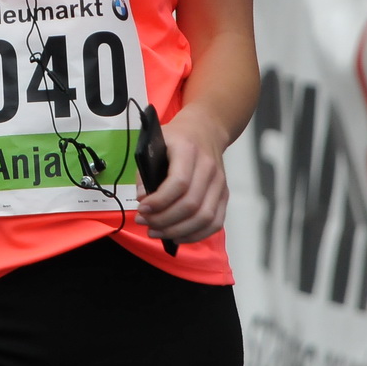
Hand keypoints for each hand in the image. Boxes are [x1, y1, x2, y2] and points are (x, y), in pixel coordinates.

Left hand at [134, 107, 229, 244]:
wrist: (206, 129)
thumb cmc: (176, 138)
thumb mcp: (154, 144)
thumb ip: (145, 172)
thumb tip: (142, 200)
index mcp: (188, 150)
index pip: (179, 182)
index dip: (159, 201)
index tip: (142, 209)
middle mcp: (208, 167)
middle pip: (191, 204)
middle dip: (164, 220)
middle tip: (144, 223)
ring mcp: (220, 182)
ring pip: (204, 217)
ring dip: (178, 231)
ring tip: (156, 232)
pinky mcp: (224, 194)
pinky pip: (215, 222)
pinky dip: (196, 235)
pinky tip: (176, 236)